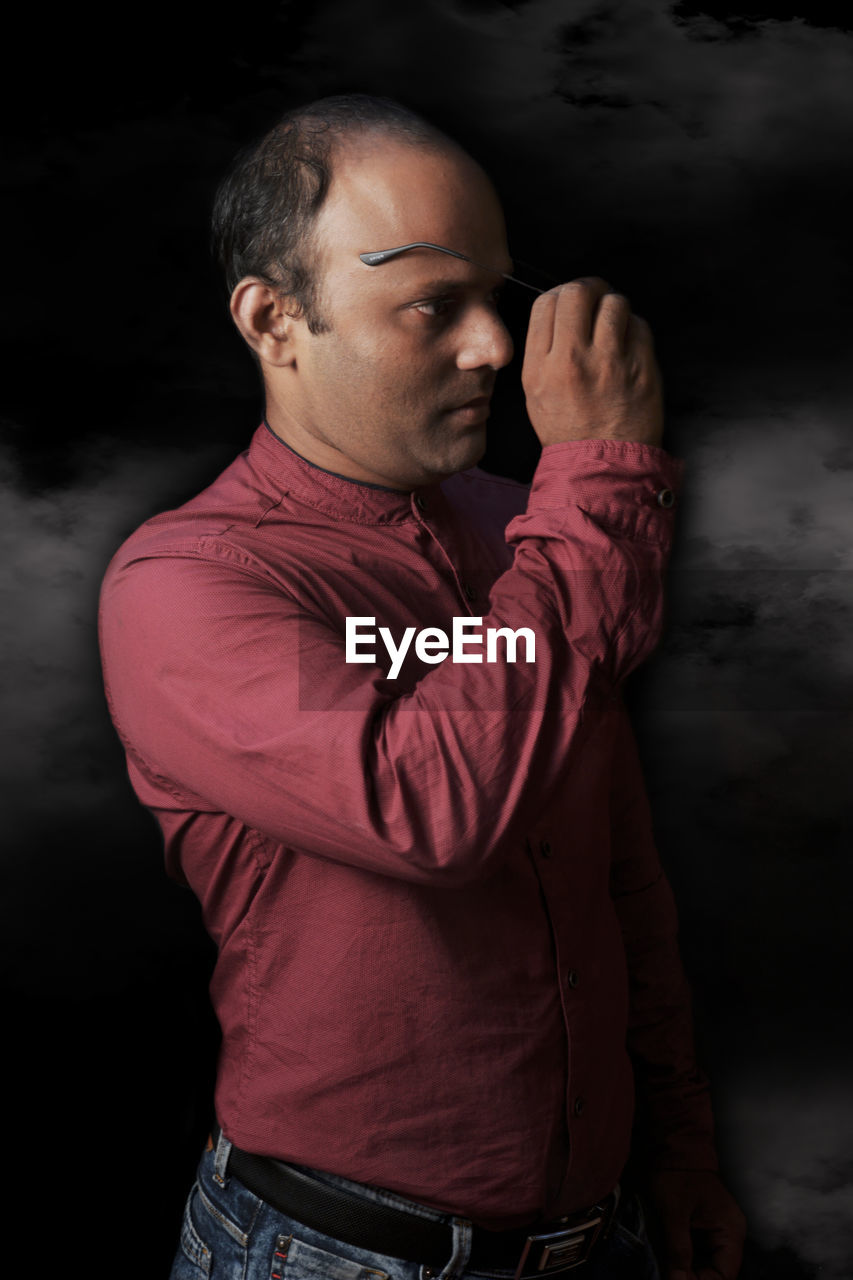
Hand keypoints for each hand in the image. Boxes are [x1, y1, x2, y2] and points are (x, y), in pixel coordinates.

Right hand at [521, 277, 663, 446]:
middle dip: (589, 288)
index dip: (560, 294)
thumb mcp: (535, 394)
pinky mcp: (641, 367)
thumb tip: (560, 311)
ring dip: (615, 308)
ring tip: (614, 325)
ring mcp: (609, 362)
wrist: (603, 465)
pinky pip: (639, 325)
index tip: (570, 301)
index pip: (546, 303)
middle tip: (596, 297)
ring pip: (614, 302)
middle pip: (578, 292)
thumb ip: (542, 350)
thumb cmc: (569, 431)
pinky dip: (635, 330)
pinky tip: (629, 347)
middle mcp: (572, 360)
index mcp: (541, 367)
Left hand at [647, 1170, 746, 1279]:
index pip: (724, 1274)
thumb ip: (678, 1248)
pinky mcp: (702, 1227)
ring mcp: (715, 1231)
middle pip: (716, 1272)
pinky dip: (684, 1260)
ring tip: (668, 1271)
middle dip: (693, 1278)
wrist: (673, 1144)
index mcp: (730, 1230)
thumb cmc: (677, 1173)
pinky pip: (697, 1252)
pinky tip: (670, 1263)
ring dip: (688, 1271)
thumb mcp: (674, 1212)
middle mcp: (728, 1234)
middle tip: (671, 1277)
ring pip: (705, 1265)